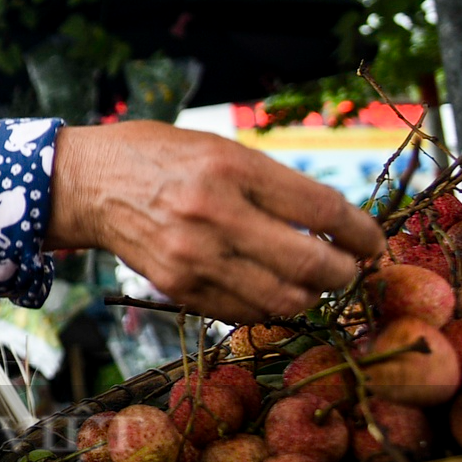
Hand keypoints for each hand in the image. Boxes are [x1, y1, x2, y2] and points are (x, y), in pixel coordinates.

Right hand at [44, 121, 384, 322]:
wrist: (87, 183)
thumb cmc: (160, 157)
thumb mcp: (219, 149)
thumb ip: (272, 184)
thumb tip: (335, 224)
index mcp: (230, 168)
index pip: (323, 210)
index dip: (362, 232)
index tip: (373, 242)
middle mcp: (214, 214)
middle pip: (313, 263)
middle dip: (346, 272)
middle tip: (349, 267)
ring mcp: (195, 256)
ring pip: (286, 300)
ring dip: (311, 295)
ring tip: (310, 281)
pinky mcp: (178, 287)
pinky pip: (246, 312)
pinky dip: (269, 306)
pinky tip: (268, 287)